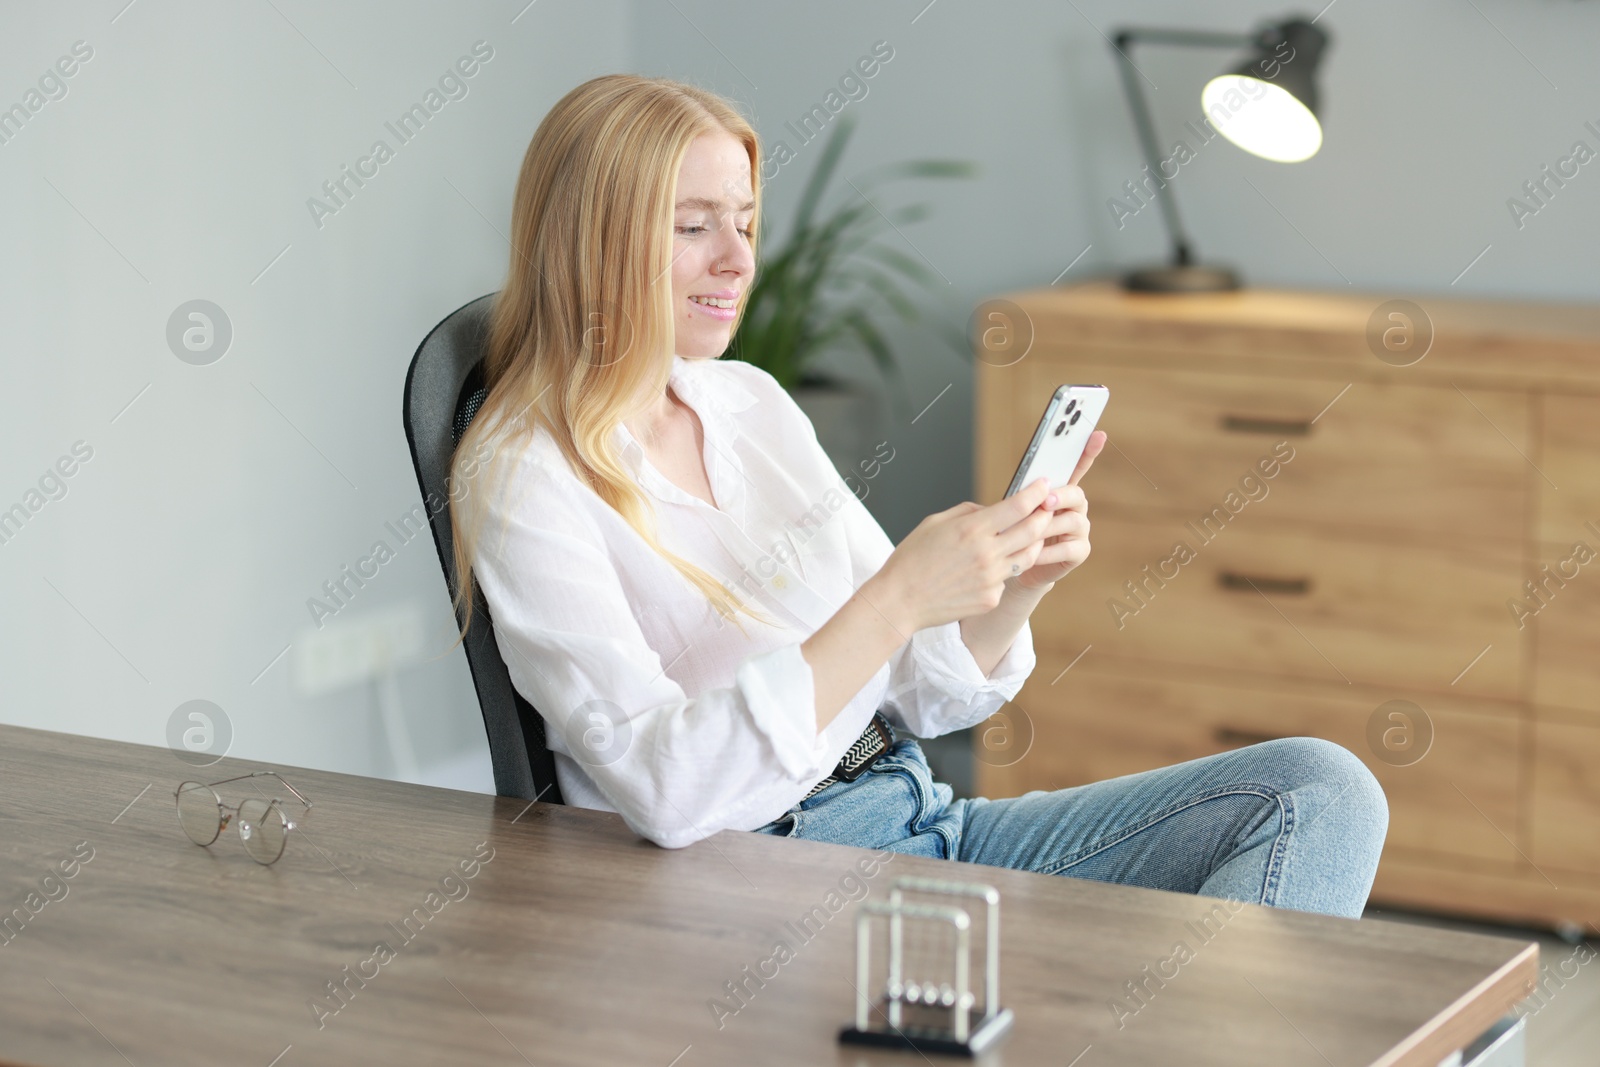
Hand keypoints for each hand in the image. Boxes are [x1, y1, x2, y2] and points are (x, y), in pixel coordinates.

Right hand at [870, 476, 1058, 632]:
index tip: (1043, 485)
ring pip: (1028, 556)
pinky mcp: (991, 598)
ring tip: (1026, 536)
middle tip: (1045, 509)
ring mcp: (991, 579)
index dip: (1036, 493)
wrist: (900, 600)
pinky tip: (987, 569)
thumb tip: (991, 509)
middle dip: (1044, 516)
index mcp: (972, 530)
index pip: (1018, 506)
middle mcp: (986, 554)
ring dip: (1033, 543)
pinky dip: (1004, 570)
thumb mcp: (935, 522)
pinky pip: (1007, 579)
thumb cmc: (912, 560)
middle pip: (1033, 530)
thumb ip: (968, 512)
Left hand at [1008, 429, 1104, 590]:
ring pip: (1072, 521)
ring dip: (1050, 526)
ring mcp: (1080, 529)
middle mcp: (1075, 507)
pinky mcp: (1080, 551)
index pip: (1077, 467)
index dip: (1088, 451)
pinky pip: (1069, 548)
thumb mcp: (1016, 511)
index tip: (1098, 434)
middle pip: (1076, 494)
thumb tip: (1018, 491)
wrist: (1017, 564)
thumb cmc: (1016, 532)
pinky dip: (1049, 551)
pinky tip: (1034, 554)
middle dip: (1061, 496)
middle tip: (1045, 502)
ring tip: (1031, 533)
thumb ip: (1023, 498)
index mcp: (1061, 491)